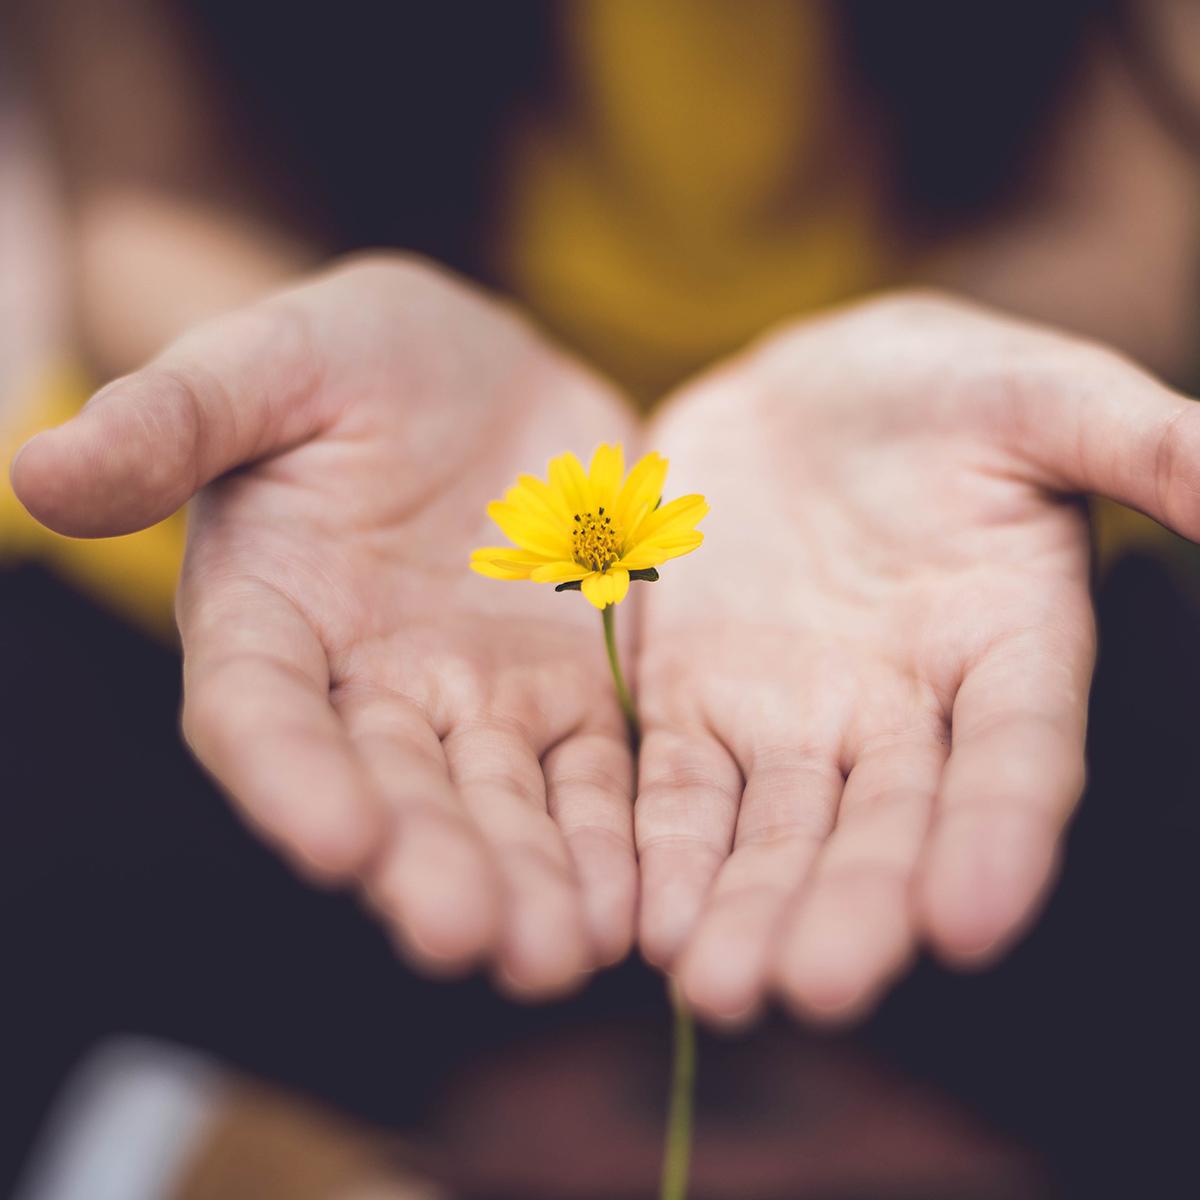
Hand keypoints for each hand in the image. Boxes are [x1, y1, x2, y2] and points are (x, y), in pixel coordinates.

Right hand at [11, 256, 638, 995]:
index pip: (261, 713)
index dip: (289, 777)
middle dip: (427, 864)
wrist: (480, 372)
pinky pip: (591, 775)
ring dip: (528, 882)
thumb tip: (39, 472)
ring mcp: (475, 698)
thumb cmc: (354, 358)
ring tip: (561, 954)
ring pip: (498, 805)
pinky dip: (610, 838)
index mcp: (271, 615)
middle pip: (391, 790)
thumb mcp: (268, 362)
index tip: (335, 841)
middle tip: (468, 938)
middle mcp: (367, 685)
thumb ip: (174, 419)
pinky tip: (634, 903)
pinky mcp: (567, 692)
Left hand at [634, 293, 1199, 1023]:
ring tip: (716, 988)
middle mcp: (903, 711)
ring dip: (748, 908)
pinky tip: (650, 921)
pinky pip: (681, 785)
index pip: (1013, 758)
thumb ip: (1138, 444)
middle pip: (884, 826)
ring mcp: (793, 716)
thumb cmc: (938, 387)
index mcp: (1006, 647)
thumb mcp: (1038, 394)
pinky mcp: (697, 700)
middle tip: (816, 990)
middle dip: (853, 907)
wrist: (801, 394)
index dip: (998, 836)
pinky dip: (667, 848)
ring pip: (776, 830)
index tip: (971, 922)